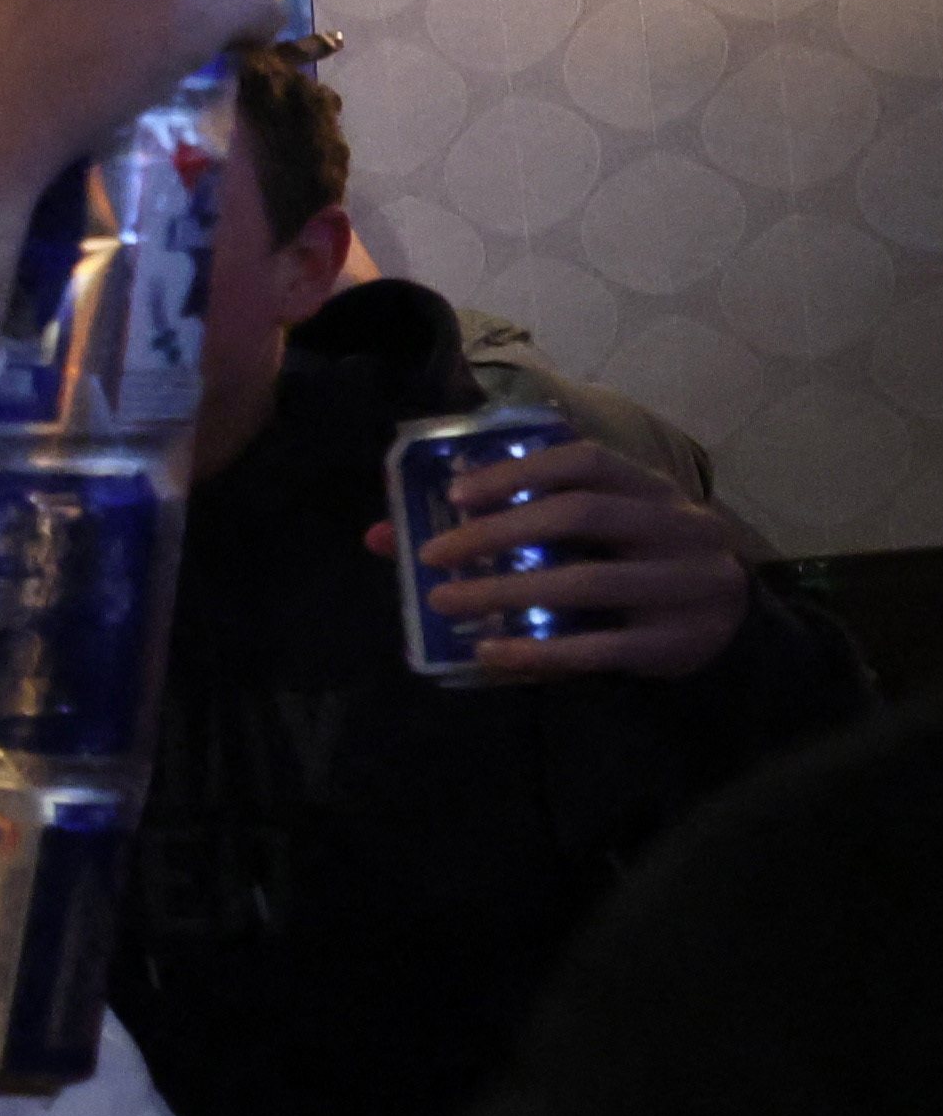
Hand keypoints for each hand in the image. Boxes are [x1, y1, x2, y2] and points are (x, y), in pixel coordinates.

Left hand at [382, 431, 759, 676]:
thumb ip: (512, 522)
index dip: (519, 471)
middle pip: (582, 515)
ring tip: (444, 602)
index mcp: (653, 488)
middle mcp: (677, 528)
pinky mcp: (676, 643)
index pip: (586, 461)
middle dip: (500, 531)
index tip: (456, 492)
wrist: (732, 625)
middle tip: (434, 555)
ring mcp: (684, 586)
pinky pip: (600, 649)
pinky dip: (538, 652)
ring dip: (508, 592)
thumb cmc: (639, 564)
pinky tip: (488, 654)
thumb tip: (384, 534)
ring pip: (588, 583)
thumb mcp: (598, 533)